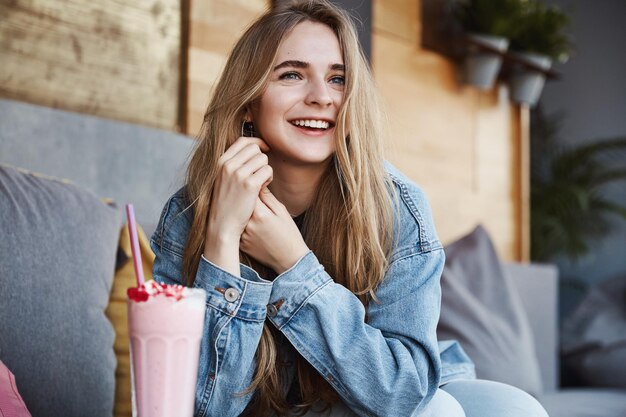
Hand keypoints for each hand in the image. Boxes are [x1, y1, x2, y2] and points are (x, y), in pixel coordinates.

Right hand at [203, 137, 271, 275]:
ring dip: (266, 170)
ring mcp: (238, 174)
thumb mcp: (224, 179)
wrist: (223, 224)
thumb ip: (234, 164)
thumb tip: (252, 149)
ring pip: (263, 159)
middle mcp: (228, 165)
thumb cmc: (226, 203)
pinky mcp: (249, 185)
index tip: (264, 149)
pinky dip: (268, 179)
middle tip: (259, 174)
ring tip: (260, 183)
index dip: (257, 142)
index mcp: (221, 162)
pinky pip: (267, 171)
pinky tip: (261, 188)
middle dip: (262, 159)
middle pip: (255, 148)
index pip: (242, 141)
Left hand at [240, 188, 309, 273]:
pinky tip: (243, 219)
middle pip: (241, 202)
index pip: (249, 191)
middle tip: (249, 194)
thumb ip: (268, 197)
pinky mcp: (241, 243)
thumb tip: (257, 182)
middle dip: (245, 196)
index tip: (256, 183)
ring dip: (240, 208)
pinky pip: (237, 227)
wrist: (288, 260)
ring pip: (237, 215)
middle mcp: (249, 224)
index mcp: (260, 214)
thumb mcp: (282, 212)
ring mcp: (243, 235)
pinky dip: (239, 222)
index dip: (252, 185)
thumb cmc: (288, 233)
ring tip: (245, 206)